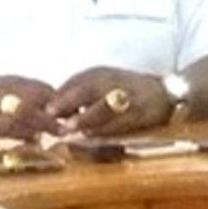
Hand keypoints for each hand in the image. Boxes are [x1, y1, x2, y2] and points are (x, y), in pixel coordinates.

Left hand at [46, 67, 169, 135]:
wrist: (163, 93)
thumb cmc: (124, 88)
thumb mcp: (101, 81)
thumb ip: (77, 91)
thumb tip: (52, 106)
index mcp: (100, 73)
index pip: (76, 81)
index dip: (60, 94)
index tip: (44, 107)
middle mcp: (112, 81)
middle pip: (87, 89)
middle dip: (69, 102)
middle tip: (53, 114)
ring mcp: (126, 98)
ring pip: (102, 108)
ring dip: (84, 119)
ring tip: (70, 129)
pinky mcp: (138, 114)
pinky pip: (117, 123)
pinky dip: (102, 130)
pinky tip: (90, 135)